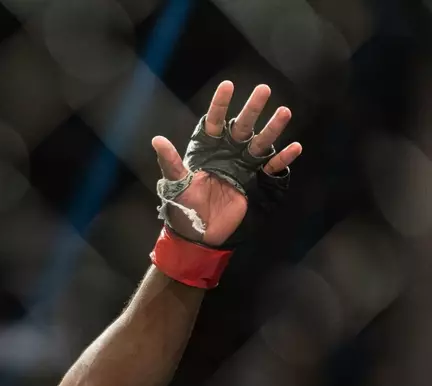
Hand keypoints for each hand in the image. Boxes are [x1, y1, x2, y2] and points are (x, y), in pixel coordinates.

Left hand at [151, 81, 301, 246]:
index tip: (228, 85)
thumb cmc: (183, 206)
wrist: (198, 232)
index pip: (215, 123)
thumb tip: (157, 140)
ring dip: (272, 128)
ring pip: (260, 142)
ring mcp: (243, 166)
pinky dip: (283, 158)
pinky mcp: (255, 181)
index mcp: (208, 150)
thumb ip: (170, 162)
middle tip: (263, 89)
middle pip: (242, 126)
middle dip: (252, 109)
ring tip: (284, 111)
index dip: (220, 105)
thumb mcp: (176, 183)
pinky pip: (272, 167)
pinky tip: (295, 147)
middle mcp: (228, 153)